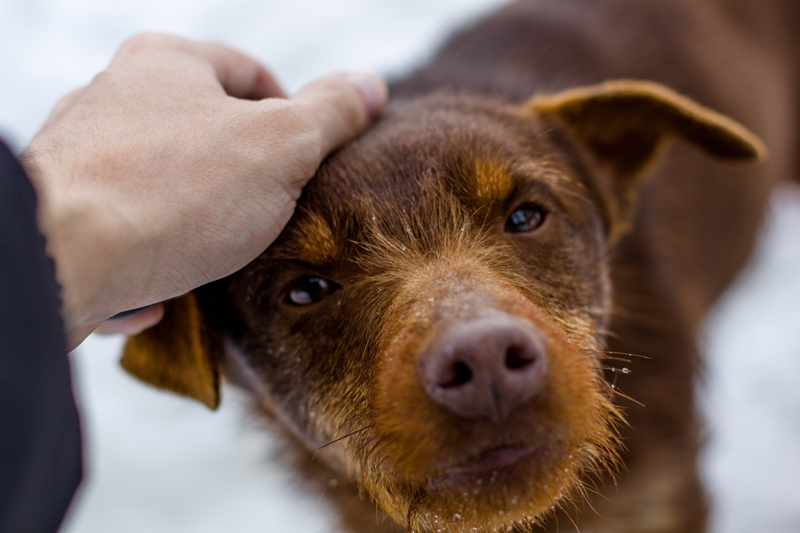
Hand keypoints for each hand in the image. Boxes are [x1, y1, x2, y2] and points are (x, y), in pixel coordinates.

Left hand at [21, 33, 386, 348]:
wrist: (66, 257)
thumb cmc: (175, 192)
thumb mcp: (282, 146)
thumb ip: (331, 114)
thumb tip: (369, 86)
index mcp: (168, 64)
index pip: (250, 73)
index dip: (291, 115)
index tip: (308, 161)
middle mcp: (115, 98)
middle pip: (204, 130)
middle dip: (244, 175)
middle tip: (273, 214)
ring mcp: (84, 157)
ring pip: (162, 185)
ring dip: (197, 220)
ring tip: (222, 255)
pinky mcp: (65, 213)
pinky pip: (123, 231)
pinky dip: (151, 258)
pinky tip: (167, 290)